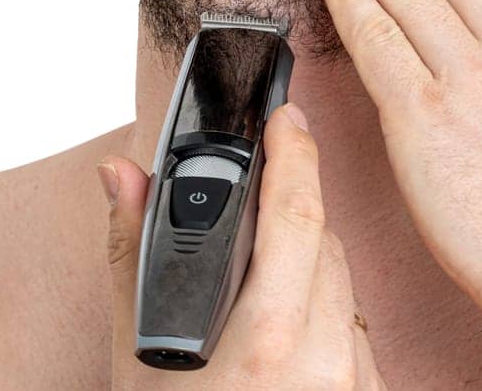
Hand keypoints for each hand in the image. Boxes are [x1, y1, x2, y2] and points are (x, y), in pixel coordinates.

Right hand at [99, 103, 386, 388]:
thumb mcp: (135, 353)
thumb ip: (133, 255)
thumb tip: (123, 176)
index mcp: (265, 338)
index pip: (296, 215)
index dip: (295, 154)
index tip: (287, 117)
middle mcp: (322, 359)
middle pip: (324, 246)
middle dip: (288, 219)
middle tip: (248, 223)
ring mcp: (352, 382)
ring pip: (344, 287)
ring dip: (308, 272)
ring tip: (256, 296)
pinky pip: (358, 334)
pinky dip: (326, 320)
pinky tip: (284, 341)